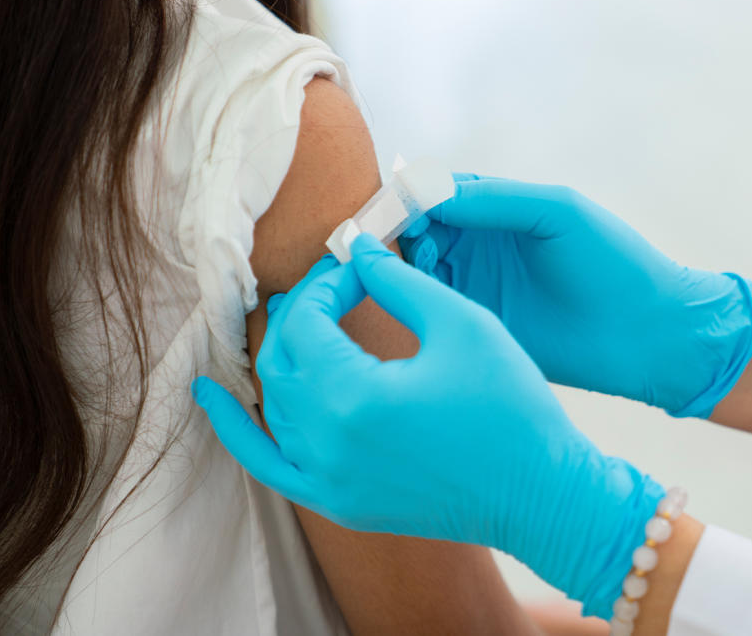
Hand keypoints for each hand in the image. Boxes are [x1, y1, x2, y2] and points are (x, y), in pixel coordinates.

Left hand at [191, 235, 663, 618]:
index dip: (326, 283)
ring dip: (284, 356)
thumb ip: (398, 282)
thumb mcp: (462, 325)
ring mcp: (326, 481)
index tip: (356, 265)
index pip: (306, 320)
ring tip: (306, 320)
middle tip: (337, 287)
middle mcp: (326, 444)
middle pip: (281, 359)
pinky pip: (266, 463)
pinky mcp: (337, 503)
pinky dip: (236, 429)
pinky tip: (209, 397)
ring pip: (275, 403)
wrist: (542, 495)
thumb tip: (355, 248)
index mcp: (353, 396)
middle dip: (303, 313)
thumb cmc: (512, 408)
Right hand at [400, 176, 751, 417]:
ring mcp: (476, 289)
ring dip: (401, 265)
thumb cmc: (614, 262)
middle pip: (416, 230)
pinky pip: (433, 311)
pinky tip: (411, 300)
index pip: (436, 193)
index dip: (410, 197)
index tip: (393, 207)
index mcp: (498, 209)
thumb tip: (428, 192)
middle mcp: (480, 246)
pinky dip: (413, 302)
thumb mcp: (556, 212)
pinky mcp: (478, 327)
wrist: (647, 334)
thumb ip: (493, 200)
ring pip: (416, 269)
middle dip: (398, 231)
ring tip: (409, 269)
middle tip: (393, 243)